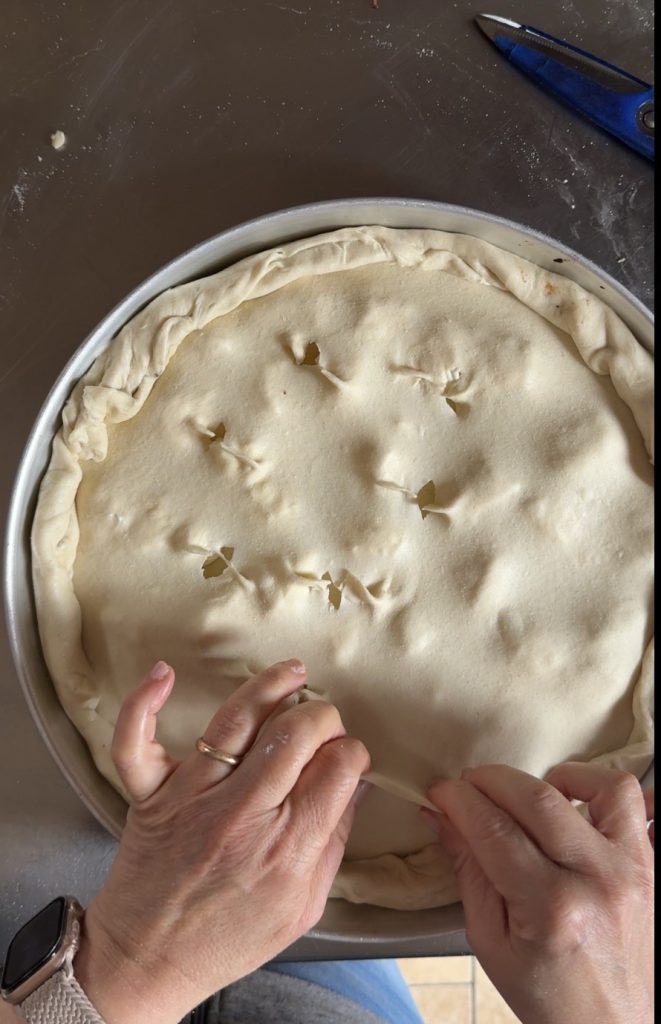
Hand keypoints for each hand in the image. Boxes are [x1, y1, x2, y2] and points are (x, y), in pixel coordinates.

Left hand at [75, 659, 369, 1023]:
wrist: (150, 962)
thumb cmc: (229, 939)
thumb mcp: (303, 907)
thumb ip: (333, 843)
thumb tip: (356, 783)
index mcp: (288, 849)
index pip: (338, 768)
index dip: (352, 752)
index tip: (347, 757)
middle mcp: (242, 816)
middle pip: (296, 735)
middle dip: (322, 716)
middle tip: (323, 724)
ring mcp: (193, 799)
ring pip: (236, 722)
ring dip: (270, 685)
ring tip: (294, 672)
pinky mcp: (152, 795)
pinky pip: (136, 743)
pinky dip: (143, 705)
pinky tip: (165, 674)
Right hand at [423, 763, 653, 1023]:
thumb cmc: (552, 998)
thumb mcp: (491, 943)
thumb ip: (468, 872)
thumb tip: (441, 817)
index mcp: (552, 908)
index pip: (494, 829)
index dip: (458, 800)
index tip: (439, 792)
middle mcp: (599, 881)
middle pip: (538, 798)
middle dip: (491, 780)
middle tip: (468, 786)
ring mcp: (635, 870)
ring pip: (602, 787)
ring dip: (556, 777)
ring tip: (529, 796)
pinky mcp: (652, 867)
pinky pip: (639, 805)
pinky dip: (603, 790)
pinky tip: (574, 804)